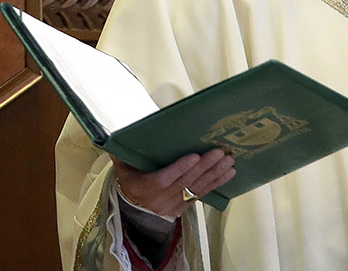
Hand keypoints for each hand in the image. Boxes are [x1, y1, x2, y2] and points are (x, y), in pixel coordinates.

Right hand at [113, 149, 235, 218]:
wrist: (130, 211)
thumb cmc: (128, 182)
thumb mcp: (122, 168)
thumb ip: (122, 153)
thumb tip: (117, 136)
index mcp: (143, 188)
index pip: (163, 180)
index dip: (179, 168)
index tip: (194, 156)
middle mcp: (159, 200)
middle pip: (184, 183)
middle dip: (204, 167)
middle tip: (220, 152)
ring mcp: (172, 206)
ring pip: (196, 189)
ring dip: (215, 175)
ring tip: (229, 161)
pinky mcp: (182, 209)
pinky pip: (201, 196)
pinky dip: (216, 184)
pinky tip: (229, 174)